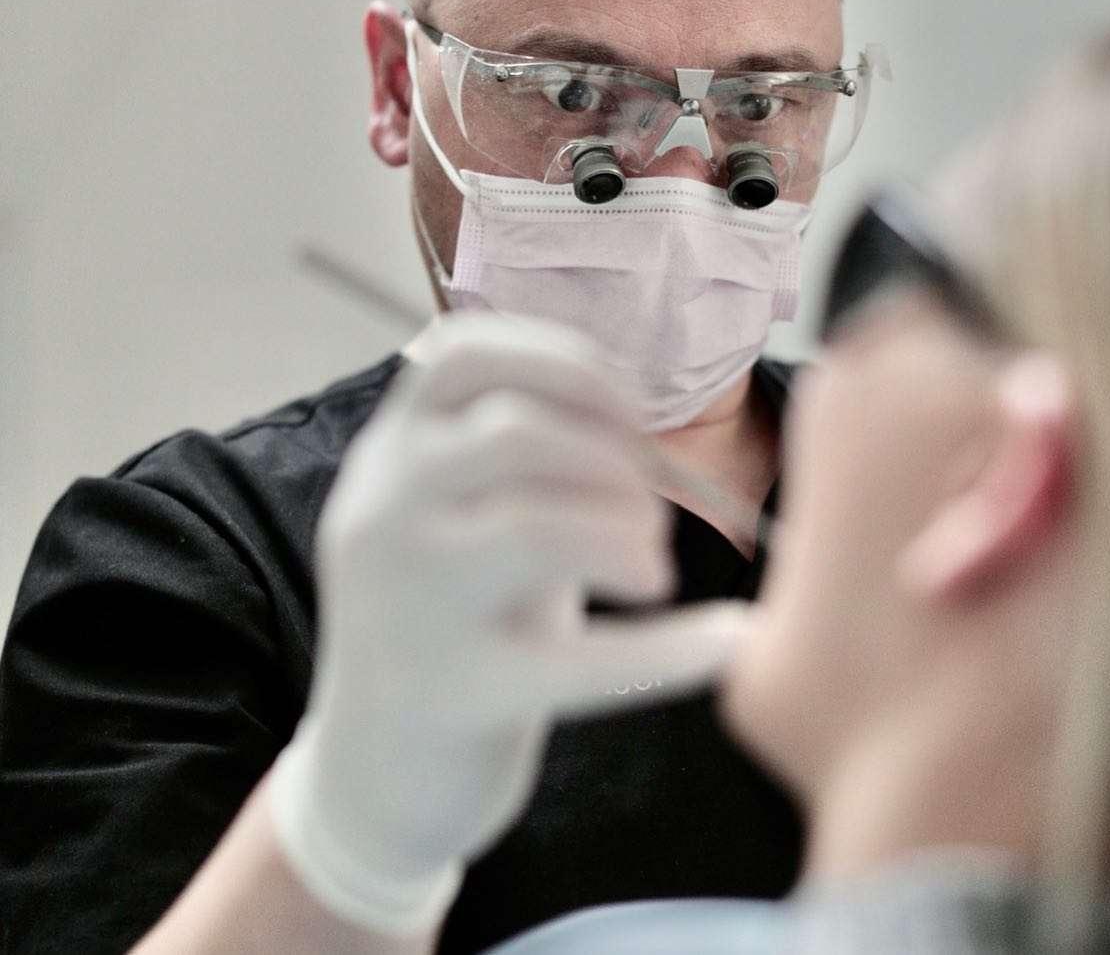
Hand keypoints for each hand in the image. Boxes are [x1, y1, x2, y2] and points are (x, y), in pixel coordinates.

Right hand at [269, 314, 750, 933]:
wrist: (371, 769)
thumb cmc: (442, 619)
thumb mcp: (454, 513)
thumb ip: (515, 456)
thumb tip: (636, 420)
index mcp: (389, 455)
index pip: (464, 355)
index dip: (566, 365)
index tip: (629, 414)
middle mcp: (383, 513)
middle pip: (516, 435)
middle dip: (613, 463)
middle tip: (648, 512)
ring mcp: (407, 606)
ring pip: (537, 528)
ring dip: (628, 538)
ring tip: (652, 572)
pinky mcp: (448, 696)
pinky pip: (576, 661)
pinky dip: (669, 652)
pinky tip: (725, 642)